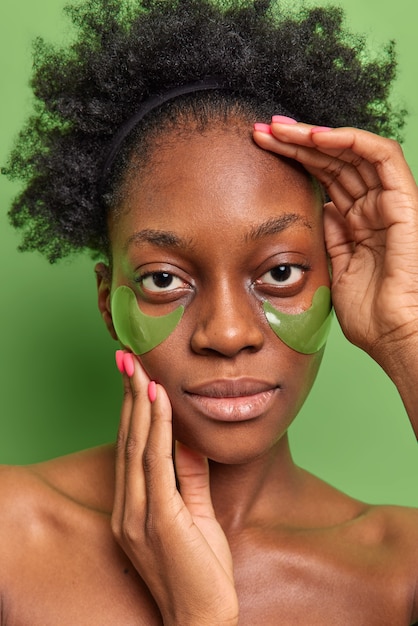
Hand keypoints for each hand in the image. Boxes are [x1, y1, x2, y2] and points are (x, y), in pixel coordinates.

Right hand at [112, 352, 237, 624]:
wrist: (202, 619)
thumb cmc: (200, 571)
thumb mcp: (194, 514)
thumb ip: (189, 476)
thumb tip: (189, 438)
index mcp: (133, 506)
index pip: (130, 447)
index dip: (131, 409)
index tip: (135, 376)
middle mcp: (128, 507)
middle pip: (127, 439)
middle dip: (129, 396)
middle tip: (129, 359)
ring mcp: (138, 514)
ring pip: (137, 446)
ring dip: (140, 403)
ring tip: (141, 369)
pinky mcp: (157, 520)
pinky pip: (155, 464)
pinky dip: (156, 429)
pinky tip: (158, 402)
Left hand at [253, 121, 417, 365]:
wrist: (393, 336)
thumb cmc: (368, 315)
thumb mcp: (337, 268)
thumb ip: (333, 236)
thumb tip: (322, 207)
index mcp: (358, 222)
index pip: (325, 178)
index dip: (295, 160)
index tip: (262, 150)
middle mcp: (374, 207)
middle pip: (334, 160)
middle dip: (297, 142)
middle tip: (263, 129)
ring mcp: (389, 202)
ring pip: (352, 152)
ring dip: (315, 135)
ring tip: (279, 128)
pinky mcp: (404, 202)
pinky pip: (381, 158)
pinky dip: (350, 141)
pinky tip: (316, 137)